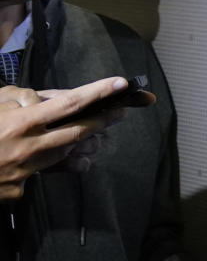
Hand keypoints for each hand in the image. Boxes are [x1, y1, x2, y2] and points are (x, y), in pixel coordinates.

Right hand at [0, 77, 128, 200]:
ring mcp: (24, 172)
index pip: (70, 104)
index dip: (98, 92)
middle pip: (78, 133)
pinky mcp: (17, 191)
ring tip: (91, 129)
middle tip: (118, 111)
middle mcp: (28, 148)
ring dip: (79, 143)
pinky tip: (48, 156)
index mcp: (22, 123)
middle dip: (102, 121)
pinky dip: (47, 164)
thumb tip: (44, 99)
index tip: (121, 83)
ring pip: (63, 155)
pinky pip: (41, 174)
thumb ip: (20, 98)